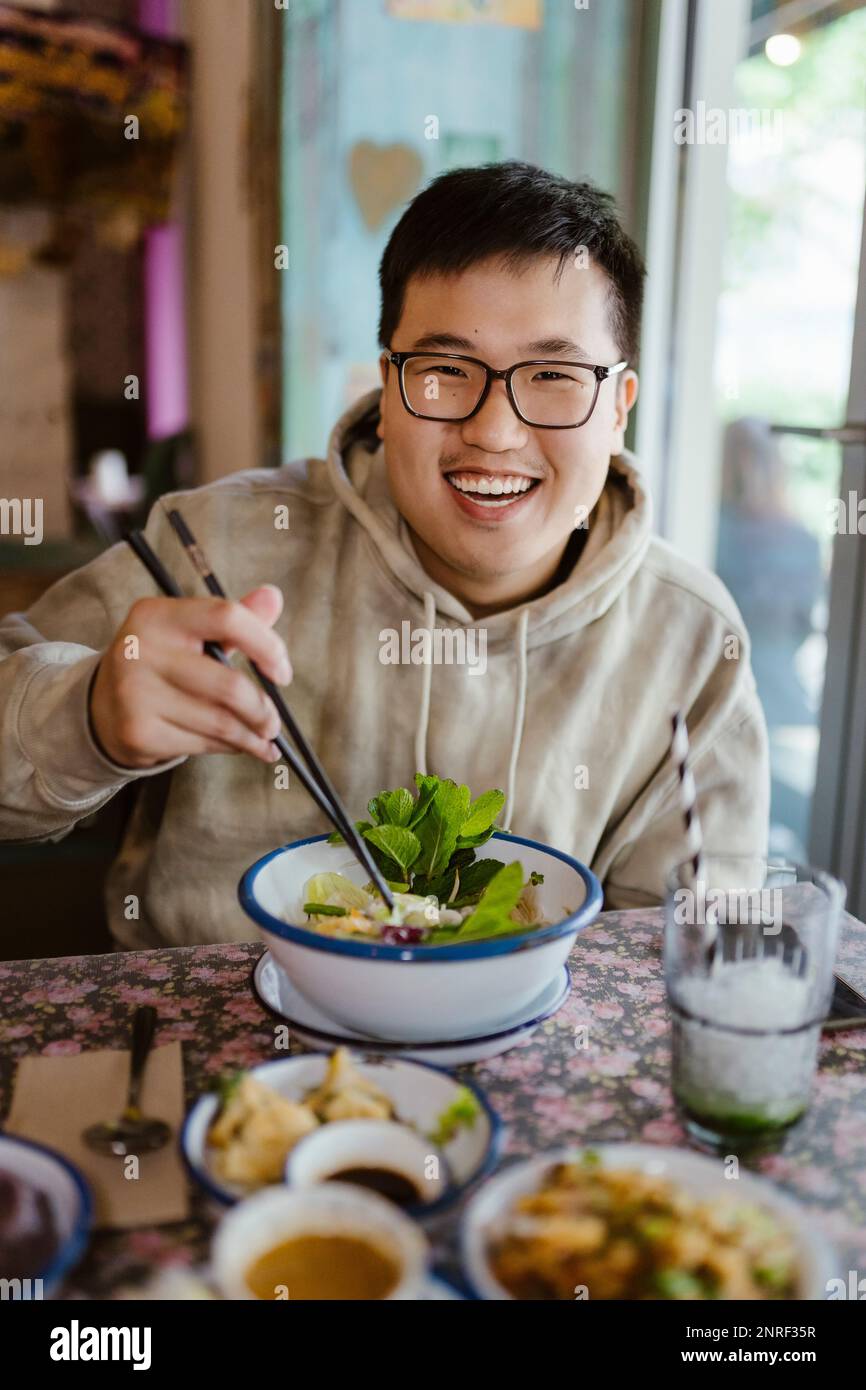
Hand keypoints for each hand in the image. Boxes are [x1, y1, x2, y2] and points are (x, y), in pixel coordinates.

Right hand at [89, 585, 290, 768]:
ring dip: (252, 735)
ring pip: (220, 722)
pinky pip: (202, 744)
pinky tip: (239, 746)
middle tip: (274, 722)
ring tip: (264, 737)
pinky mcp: (137, 732)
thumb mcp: (189, 633)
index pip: (226, 618)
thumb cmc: (161, 664)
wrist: (102, 706)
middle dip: (262, 710)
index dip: (266, 645)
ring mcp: (135, 693)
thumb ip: (234, 618)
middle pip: (230, 685)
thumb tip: (274, 596)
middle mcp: (140, 649)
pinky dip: (229, 748)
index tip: (282, 672)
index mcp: (156, 614)